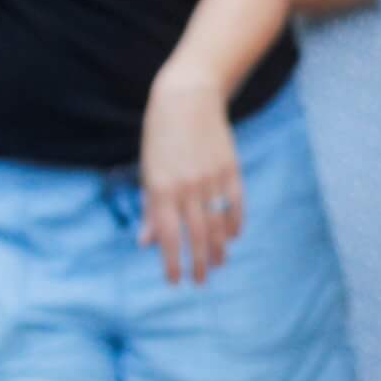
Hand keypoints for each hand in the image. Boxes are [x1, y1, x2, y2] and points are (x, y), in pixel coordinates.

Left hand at [141, 67, 240, 285]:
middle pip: (196, 236)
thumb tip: (146, 242)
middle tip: (199, 282)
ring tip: (217, 265)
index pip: (168, 236)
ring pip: (218, 225)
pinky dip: (235, 224)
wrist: (187, 98)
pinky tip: (232, 237)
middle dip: (198, 263)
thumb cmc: (160, 137)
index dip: (172, 262)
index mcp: (161, 188)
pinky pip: (235, 205)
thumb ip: (150, 209)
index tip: (175, 281)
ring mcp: (211, 179)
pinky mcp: (230, 169)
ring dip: (218, 249)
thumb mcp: (148, 172)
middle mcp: (187, 187)